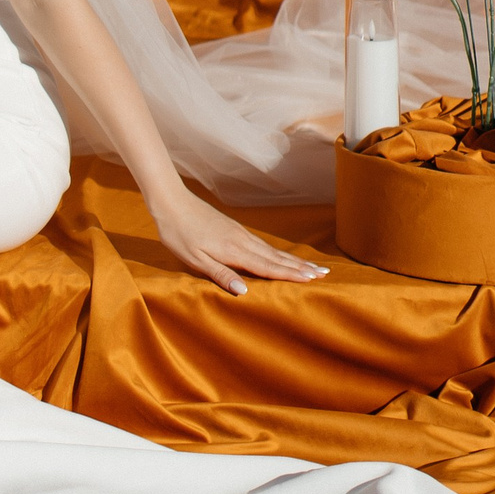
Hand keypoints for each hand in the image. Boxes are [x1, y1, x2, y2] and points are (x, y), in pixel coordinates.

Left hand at [148, 185, 328, 295]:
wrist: (170, 201)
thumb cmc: (179, 233)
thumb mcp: (194, 259)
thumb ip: (220, 275)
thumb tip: (244, 292)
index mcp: (234, 251)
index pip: (267, 266)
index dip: (290, 274)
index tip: (312, 280)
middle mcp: (242, 241)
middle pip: (276, 257)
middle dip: (300, 267)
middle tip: (324, 274)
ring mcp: (239, 233)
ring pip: (271, 250)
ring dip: (292, 260)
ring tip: (311, 266)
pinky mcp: (234, 229)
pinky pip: (262, 244)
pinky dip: (277, 252)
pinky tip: (281, 256)